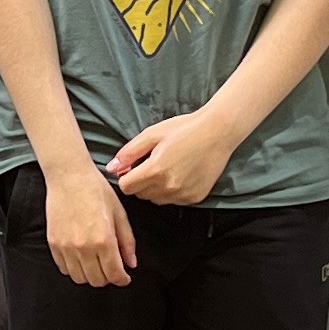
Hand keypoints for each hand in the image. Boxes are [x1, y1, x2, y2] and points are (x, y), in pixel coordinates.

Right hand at [39, 159, 135, 287]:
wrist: (69, 176)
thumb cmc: (94, 189)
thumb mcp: (119, 213)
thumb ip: (127, 241)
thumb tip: (131, 263)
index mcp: (103, 239)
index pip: (114, 274)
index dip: (122, 280)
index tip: (124, 277)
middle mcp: (84, 247)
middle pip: (97, 280)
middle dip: (108, 278)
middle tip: (111, 269)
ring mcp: (66, 247)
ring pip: (79, 278)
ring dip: (90, 276)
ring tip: (96, 264)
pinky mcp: (54, 243)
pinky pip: (64, 268)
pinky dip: (74, 269)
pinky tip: (81, 258)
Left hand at [108, 108, 234, 208]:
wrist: (218, 132)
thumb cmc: (184, 129)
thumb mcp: (152, 134)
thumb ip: (129, 153)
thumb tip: (111, 168)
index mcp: (155, 171)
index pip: (126, 187)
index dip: (127, 176)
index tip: (134, 166)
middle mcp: (168, 187)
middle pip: (140, 194)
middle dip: (140, 182)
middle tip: (152, 163)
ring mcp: (182, 195)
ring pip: (156, 199)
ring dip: (155, 188)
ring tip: (167, 167)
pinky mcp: (195, 198)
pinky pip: (173, 201)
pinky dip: (172, 191)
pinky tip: (180, 173)